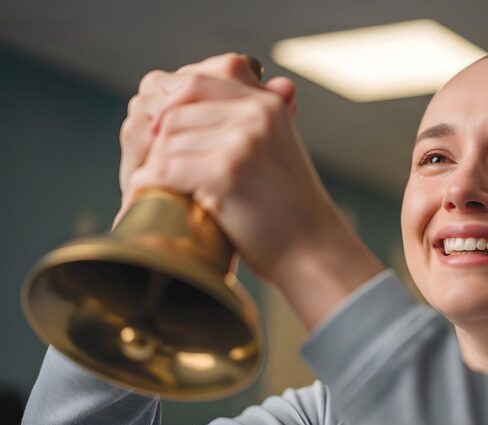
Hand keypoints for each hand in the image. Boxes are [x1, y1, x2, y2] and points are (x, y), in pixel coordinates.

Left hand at [120, 53, 383, 326]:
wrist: (312, 250)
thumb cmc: (287, 209)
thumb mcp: (272, 151)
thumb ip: (240, 125)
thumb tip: (176, 112)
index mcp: (267, 106)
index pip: (198, 83)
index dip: (169, 106)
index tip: (158, 133)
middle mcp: (256, 116)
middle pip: (176, 113)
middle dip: (159, 144)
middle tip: (155, 170)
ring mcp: (242, 143)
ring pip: (168, 142)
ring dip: (155, 168)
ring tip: (153, 188)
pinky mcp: (226, 173)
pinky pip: (166, 170)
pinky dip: (149, 186)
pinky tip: (148, 198)